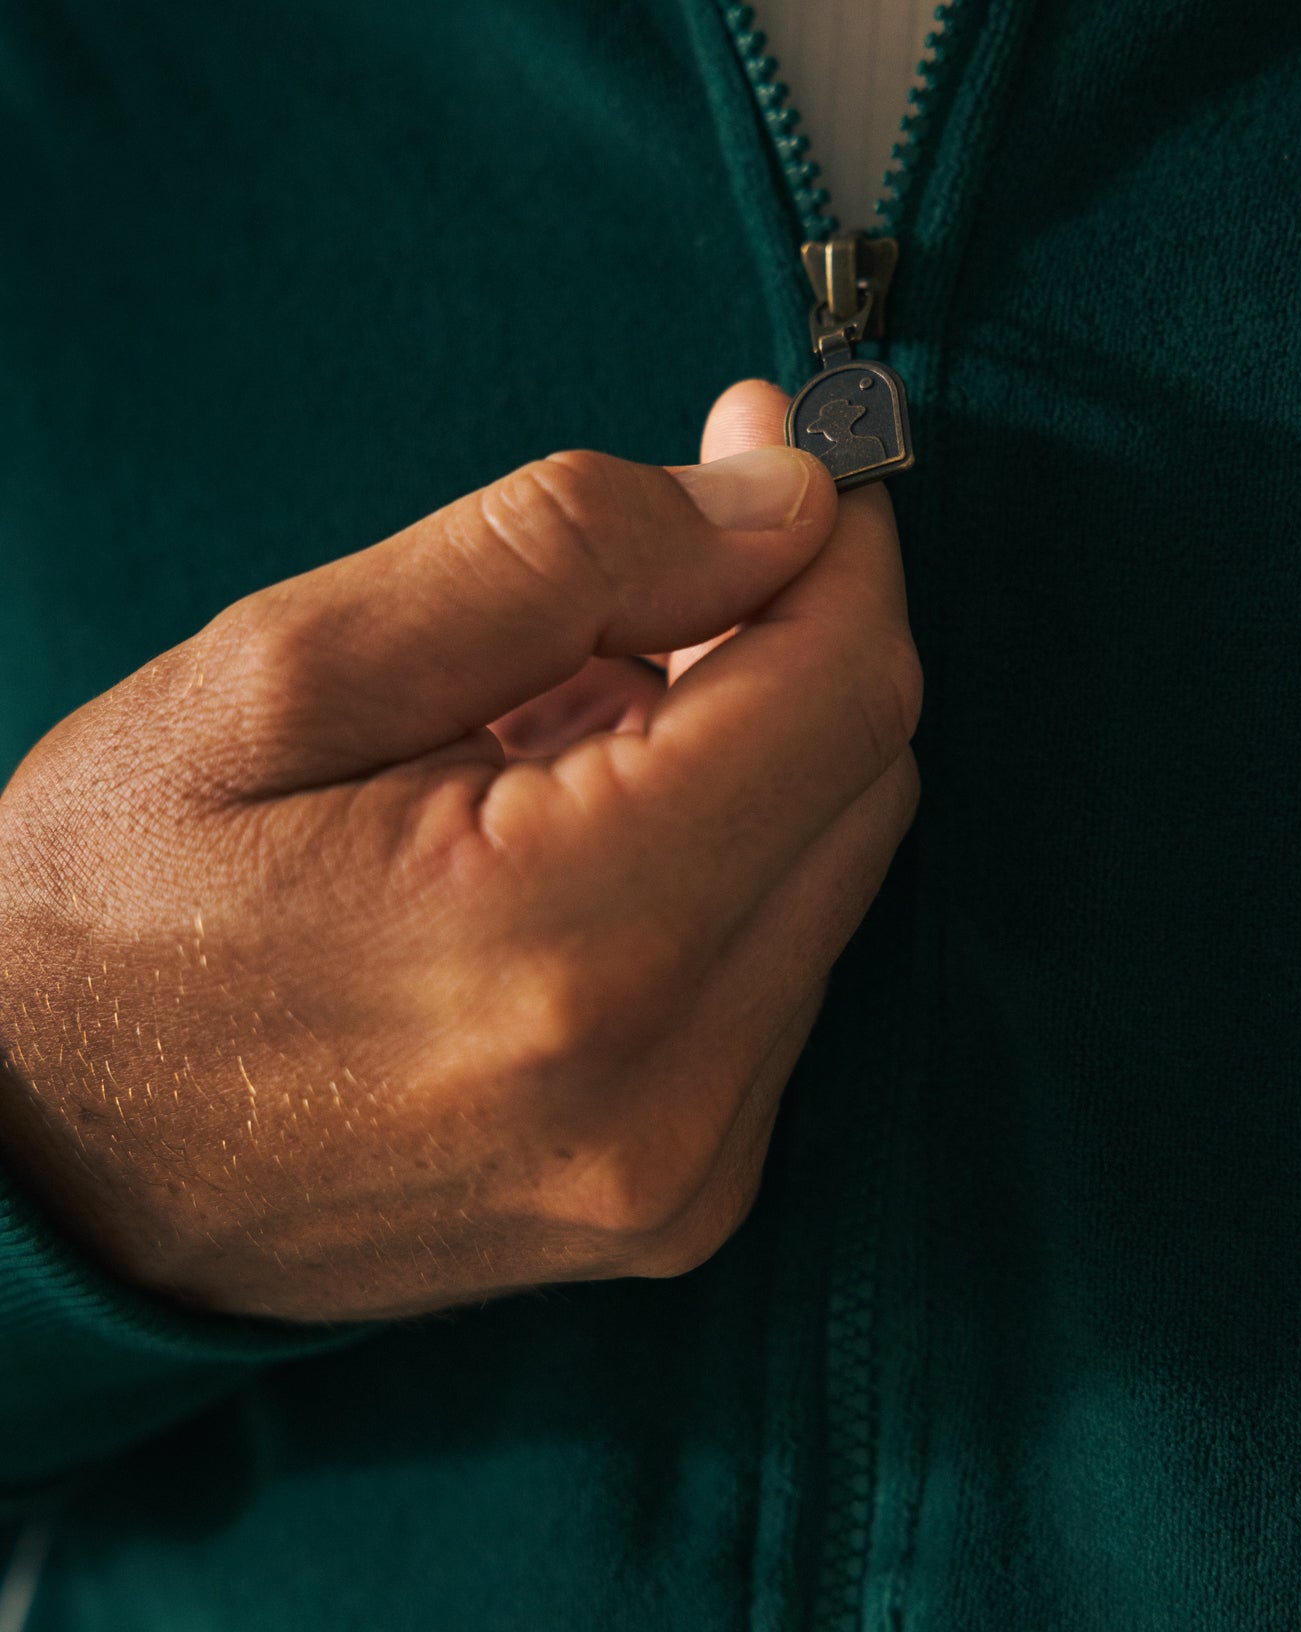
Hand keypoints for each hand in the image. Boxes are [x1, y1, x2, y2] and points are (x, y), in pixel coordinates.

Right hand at [0, 383, 920, 1320]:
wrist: (36, 1174)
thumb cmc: (113, 912)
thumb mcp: (283, 676)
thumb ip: (558, 558)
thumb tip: (784, 504)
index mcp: (564, 938)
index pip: (844, 693)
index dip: (839, 546)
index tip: (787, 454)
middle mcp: (661, 1088)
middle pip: (863, 778)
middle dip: (794, 633)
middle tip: (665, 557)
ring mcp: (679, 1168)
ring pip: (834, 869)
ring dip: (752, 752)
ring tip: (576, 712)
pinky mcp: (676, 1201)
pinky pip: (780, 969)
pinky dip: (725, 863)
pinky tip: (588, 827)